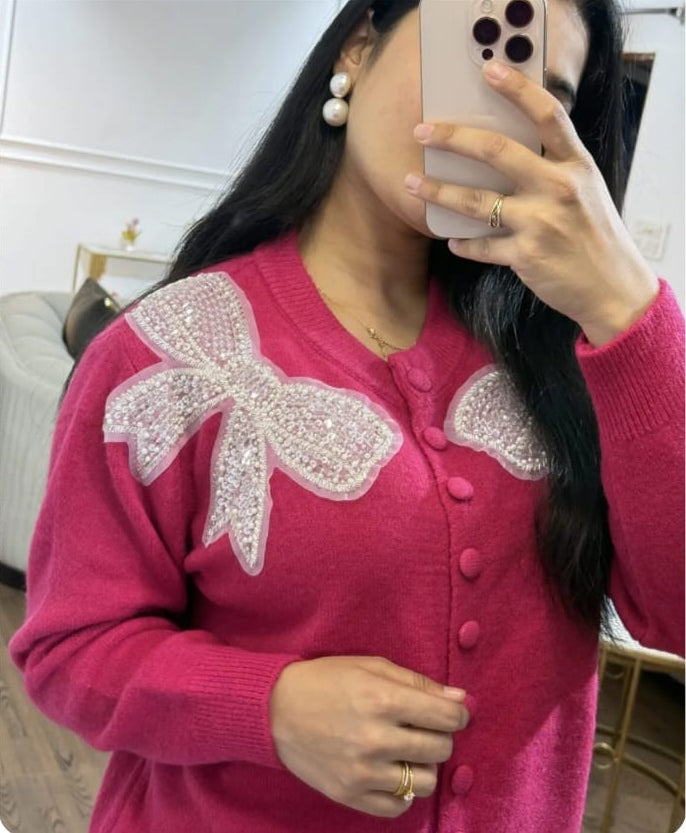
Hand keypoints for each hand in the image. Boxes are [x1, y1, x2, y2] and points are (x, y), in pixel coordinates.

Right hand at [269, 655, 469, 817]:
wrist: (276, 709)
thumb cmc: (327, 680)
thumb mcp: (371, 666)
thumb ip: (418, 683)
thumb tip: (461, 700)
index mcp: (383, 700)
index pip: (448, 717)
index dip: (458, 714)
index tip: (451, 712)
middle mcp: (376, 739)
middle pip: (440, 749)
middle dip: (440, 736)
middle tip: (422, 728)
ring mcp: (363, 772)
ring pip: (425, 782)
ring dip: (423, 765)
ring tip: (406, 751)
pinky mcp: (350, 795)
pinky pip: (398, 806)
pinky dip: (403, 791)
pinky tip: (391, 771)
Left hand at [405, 61, 659, 346]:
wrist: (611, 288)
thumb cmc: (594, 236)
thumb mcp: (586, 192)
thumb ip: (553, 169)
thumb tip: (503, 155)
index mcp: (577, 166)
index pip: (548, 115)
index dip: (518, 89)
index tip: (489, 70)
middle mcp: (558, 188)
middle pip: (497, 151)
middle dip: (453, 138)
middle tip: (422, 132)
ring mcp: (540, 223)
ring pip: (474, 202)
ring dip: (437, 192)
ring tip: (410, 184)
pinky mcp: (525, 256)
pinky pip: (480, 246)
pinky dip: (463, 244)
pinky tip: (453, 241)